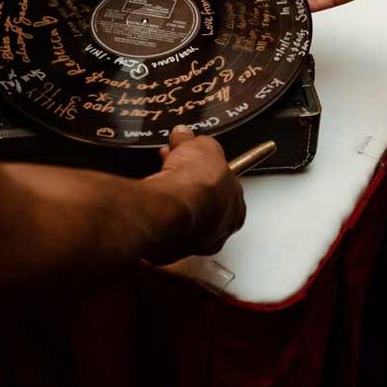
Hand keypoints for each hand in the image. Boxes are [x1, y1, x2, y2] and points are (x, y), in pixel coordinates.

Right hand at [142, 126, 244, 263]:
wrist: (169, 206)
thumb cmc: (198, 184)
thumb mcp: (203, 146)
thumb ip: (196, 142)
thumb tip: (185, 135)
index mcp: (237, 208)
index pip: (226, 189)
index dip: (208, 171)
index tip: (196, 162)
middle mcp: (217, 231)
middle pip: (203, 204)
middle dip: (188, 182)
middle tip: (174, 164)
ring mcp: (192, 244)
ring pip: (182, 219)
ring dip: (171, 198)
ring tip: (158, 178)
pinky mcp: (167, 251)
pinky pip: (162, 232)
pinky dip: (156, 216)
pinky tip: (150, 201)